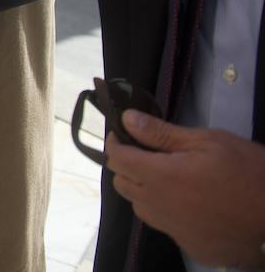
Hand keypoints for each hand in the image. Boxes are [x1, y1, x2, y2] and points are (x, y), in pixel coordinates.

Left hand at [107, 110, 264, 268]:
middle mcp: (160, 207)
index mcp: (161, 177)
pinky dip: (166, 212)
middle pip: (122, 184)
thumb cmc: (249, 173)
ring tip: (167, 177)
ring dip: (143, 190)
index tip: (123, 134)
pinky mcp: (190, 246)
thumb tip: (128, 120)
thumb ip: (161, 133)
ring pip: (140, 207)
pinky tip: (188, 202)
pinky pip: (165, 227)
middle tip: (147, 153)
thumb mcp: (208, 141)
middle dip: (126, 165)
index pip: (117, 159)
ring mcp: (174, 230)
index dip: (116, 142)